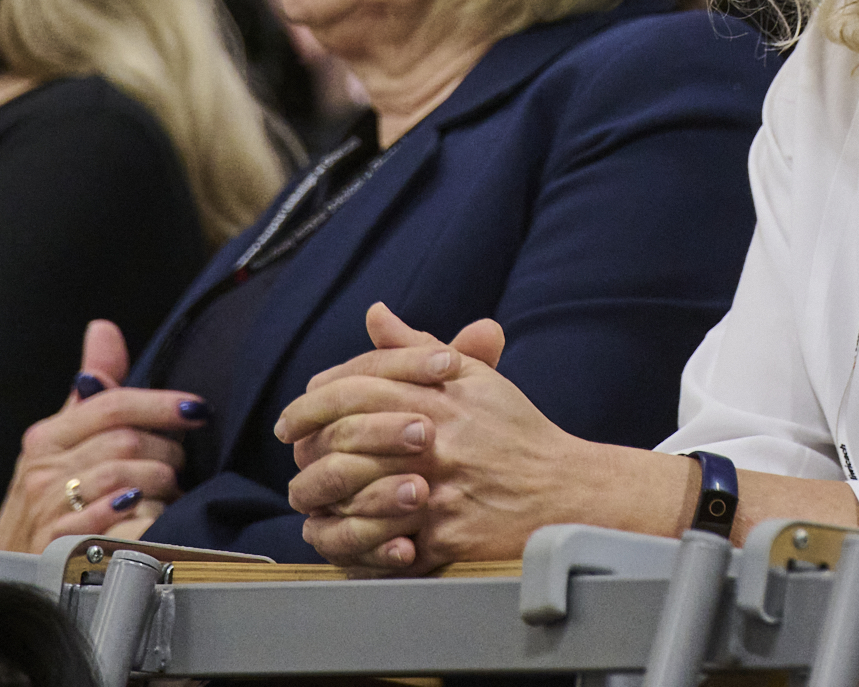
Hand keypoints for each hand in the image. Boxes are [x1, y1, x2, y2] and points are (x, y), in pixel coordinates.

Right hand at [0, 321, 197, 550]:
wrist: (15, 570)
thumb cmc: (52, 502)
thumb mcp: (63, 442)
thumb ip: (93, 391)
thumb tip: (103, 329)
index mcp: (47, 438)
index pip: (113, 404)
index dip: (161, 404)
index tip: (196, 410)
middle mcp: (43, 470)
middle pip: (126, 442)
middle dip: (166, 454)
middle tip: (178, 467)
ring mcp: (48, 509)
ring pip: (127, 480)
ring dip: (159, 489)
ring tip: (167, 496)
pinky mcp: (58, 547)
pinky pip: (112, 521)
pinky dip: (140, 517)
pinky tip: (150, 517)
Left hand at [274, 303, 598, 573]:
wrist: (566, 491)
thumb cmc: (516, 432)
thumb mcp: (474, 379)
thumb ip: (418, 349)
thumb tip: (375, 314)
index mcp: (441, 396)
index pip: (358, 386)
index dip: (314, 402)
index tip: (292, 418)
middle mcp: (436, 440)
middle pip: (346, 438)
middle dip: (308, 450)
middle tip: (295, 457)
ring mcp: (439, 491)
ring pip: (354, 493)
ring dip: (324, 496)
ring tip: (312, 498)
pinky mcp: (446, 537)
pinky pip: (382, 543)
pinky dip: (356, 541)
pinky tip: (343, 533)